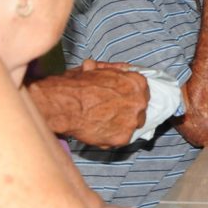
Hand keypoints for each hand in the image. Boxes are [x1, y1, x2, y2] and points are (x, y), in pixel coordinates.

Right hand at [27, 60, 148, 147]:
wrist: (65, 104)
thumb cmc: (78, 85)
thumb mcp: (97, 69)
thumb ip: (112, 70)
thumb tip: (119, 69)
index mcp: (137, 83)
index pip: (143, 91)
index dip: (131, 96)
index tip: (123, 99)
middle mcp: (139, 102)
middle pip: (140, 109)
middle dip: (128, 111)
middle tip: (112, 112)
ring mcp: (132, 121)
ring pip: (132, 125)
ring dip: (121, 125)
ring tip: (104, 122)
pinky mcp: (123, 137)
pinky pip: (121, 139)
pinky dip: (111, 137)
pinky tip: (99, 131)